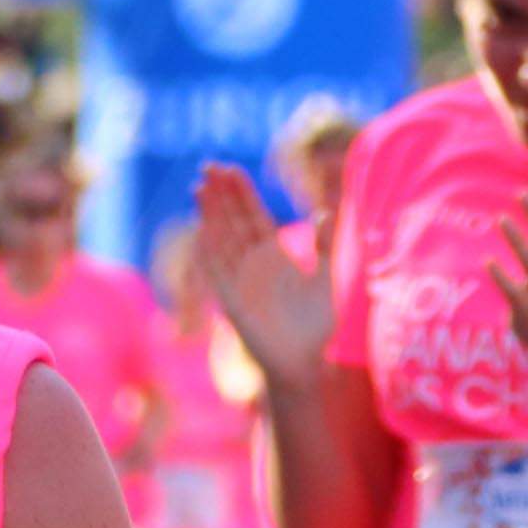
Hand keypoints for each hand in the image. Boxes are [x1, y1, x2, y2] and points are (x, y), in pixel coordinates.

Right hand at [194, 163, 333, 381]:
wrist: (305, 362)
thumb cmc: (316, 325)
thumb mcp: (327, 278)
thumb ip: (326, 246)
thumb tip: (325, 212)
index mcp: (274, 256)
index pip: (253, 216)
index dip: (241, 193)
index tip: (230, 168)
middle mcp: (253, 265)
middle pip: (232, 221)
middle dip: (221, 195)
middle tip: (208, 165)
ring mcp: (240, 281)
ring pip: (221, 240)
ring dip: (210, 215)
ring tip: (199, 188)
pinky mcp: (233, 302)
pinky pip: (217, 273)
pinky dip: (209, 253)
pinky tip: (202, 231)